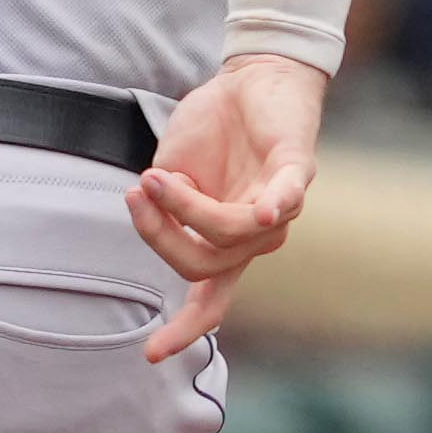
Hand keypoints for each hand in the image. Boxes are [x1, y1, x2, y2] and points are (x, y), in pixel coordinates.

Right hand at [130, 48, 325, 362]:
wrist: (249, 79)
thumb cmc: (211, 128)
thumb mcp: (170, 173)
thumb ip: (166, 205)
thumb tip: (157, 213)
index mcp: (225, 241)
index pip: (209, 298)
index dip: (184, 328)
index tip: (152, 353)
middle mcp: (256, 234)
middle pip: (203, 262)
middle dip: (160, 236)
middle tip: (135, 194)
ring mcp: (279, 205)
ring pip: (228, 232)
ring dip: (184, 206)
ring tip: (156, 176)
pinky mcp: (296, 170)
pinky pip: (286, 196)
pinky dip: (275, 205)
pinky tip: (262, 209)